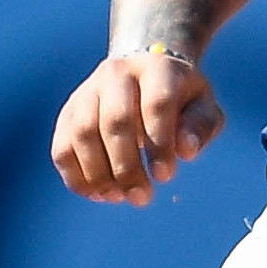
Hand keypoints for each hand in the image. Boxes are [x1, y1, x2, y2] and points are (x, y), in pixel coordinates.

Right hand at [51, 48, 224, 205]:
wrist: (144, 72)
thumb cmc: (181, 99)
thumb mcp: (204, 107)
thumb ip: (200, 127)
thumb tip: (186, 151)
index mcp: (157, 69)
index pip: (156, 105)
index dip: (159, 144)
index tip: (165, 177)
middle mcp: (117, 74)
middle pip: (115, 121)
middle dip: (127, 166)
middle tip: (142, 198)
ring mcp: (88, 92)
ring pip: (83, 133)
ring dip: (99, 174)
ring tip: (119, 198)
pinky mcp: (69, 113)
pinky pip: (62, 146)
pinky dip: (75, 175)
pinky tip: (97, 194)